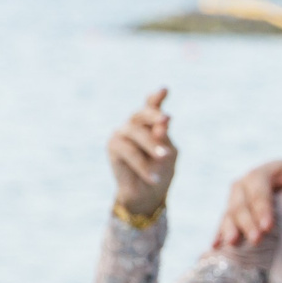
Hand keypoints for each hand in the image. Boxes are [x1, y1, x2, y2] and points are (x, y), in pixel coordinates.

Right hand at [107, 90, 176, 219]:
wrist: (148, 193)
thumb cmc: (161, 170)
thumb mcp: (168, 153)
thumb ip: (164, 138)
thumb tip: (163, 122)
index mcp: (151, 124)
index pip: (152, 106)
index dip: (156, 97)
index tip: (165, 89)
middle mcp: (135, 125)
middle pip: (142, 114)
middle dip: (154, 116)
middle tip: (167, 119)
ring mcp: (122, 133)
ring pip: (136, 132)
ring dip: (152, 145)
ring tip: (165, 158)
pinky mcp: (113, 146)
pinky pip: (128, 150)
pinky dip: (142, 164)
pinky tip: (153, 177)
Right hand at [214, 159, 281, 249]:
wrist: (280, 176)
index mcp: (258, 175)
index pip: (259, 193)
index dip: (262, 210)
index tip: (268, 227)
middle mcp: (242, 186)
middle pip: (241, 205)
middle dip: (248, 223)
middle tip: (256, 240)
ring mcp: (234, 198)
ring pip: (229, 214)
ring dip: (230, 229)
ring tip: (233, 243)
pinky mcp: (230, 210)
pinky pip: (223, 222)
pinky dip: (219, 234)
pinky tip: (216, 246)